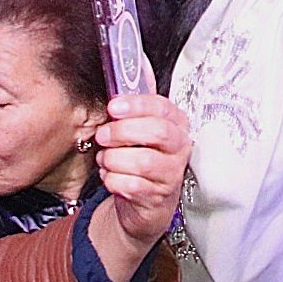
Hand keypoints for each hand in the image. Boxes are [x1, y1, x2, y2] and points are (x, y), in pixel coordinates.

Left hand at [91, 92, 191, 247]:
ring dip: (114, 159)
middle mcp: (179, 147)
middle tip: (103, 135)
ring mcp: (171, 173)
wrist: (145, 199)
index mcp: (177, 124)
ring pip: (143, 161)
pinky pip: (132, 185)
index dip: (136, 105)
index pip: (162, 107)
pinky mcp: (157, 196)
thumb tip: (129, 82)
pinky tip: (110, 175)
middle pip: (158, 132)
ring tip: (105, 159)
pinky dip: (113, 179)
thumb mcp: (142, 129)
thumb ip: (135, 107)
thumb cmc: (142, 157)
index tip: (113, 107)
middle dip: (123, 131)